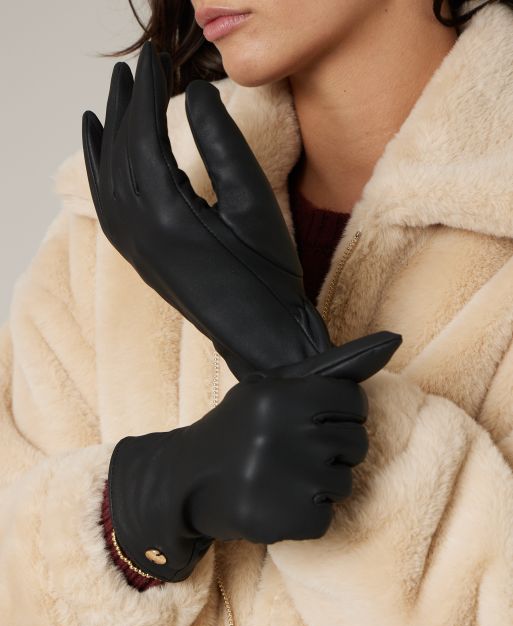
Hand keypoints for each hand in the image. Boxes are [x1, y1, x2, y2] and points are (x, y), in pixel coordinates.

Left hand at [82, 40, 371, 378]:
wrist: (261, 336)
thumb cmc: (266, 276)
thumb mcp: (254, 202)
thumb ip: (223, 142)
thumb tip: (196, 91)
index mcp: (166, 213)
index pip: (144, 135)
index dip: (147, 93)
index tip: (156, 60)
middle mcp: (138, 229)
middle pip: (119, 151)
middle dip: (125, 106)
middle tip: (135, 68)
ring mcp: (134, 246)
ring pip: (108, 178)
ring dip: (109, 135)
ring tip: (111, 100)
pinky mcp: (139, 257)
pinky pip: (106, 206)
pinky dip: (100, 174)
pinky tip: (102, 156)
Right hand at [107, 332, 400, 581]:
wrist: (183, 482)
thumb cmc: (235, 431)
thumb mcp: (266, 390)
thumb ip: (324, 372)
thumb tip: (392, 342)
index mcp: (281, 396)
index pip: (354, 401)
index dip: (343, 415)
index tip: (320, 423)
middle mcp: (284, 435)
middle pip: (356, 443)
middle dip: (335, 452)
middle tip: (299, 455)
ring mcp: (284, 481)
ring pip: (344, 484)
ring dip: (321, 486)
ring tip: (284, 480)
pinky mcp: (282, 521)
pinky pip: (326, 518)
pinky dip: (307, 516)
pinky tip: (278, 504)